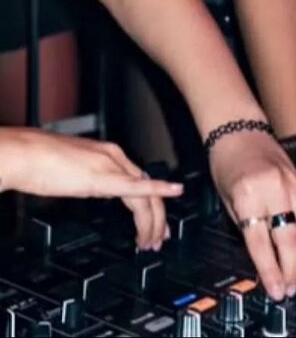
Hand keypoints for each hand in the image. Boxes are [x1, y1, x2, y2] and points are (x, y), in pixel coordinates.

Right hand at [0, 129, 182, 248]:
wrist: (23, 153)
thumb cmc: (38, 162)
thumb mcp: (73, 172)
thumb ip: (91, 178)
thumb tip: (98, 190)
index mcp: (107, 154)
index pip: (140, 180)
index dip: (153, 201)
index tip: (156, 223)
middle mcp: (114, 156)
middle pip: (147, 189)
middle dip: (157, 218)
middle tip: (159, 239)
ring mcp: (111, 164)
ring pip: (145, 194)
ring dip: (152, 220)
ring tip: (151, 241)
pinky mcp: (103, 176)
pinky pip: (137, 186)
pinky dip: (158, 190)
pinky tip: (172, 193)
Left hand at [207, 130, 295, 300]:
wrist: (240, 130)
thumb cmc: (227, 165)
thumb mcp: (228, 200)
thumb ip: (246, 227)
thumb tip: (263, 258)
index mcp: (249, 195)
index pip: (262, 243)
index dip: (270, 271)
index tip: (275, 290)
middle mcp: (274, 189)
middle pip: (289, 238)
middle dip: (291, 268)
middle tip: (288, 288)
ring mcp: (292, 183)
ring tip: (295, 272)